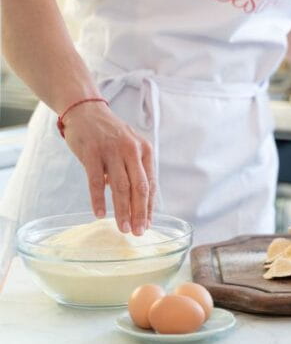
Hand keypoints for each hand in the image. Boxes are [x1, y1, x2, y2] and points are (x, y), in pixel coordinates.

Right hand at [62, 102, 154, 235]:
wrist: (86, 111)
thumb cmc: (110, 134)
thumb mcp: (129, 148)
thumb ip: (133, 171)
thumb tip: (136, 201)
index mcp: (145, 150)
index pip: (151, 184)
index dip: (149, 206)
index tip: (148, 224)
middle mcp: (132, 150)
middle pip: (139, 188)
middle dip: (140, 212)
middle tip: (138, 232)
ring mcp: (112, 151)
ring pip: (120, 187)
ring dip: (122, 210)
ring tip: (123, 228)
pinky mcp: (92, 153)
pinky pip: (96, 181)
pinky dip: (98, 199)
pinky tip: (100, 214)